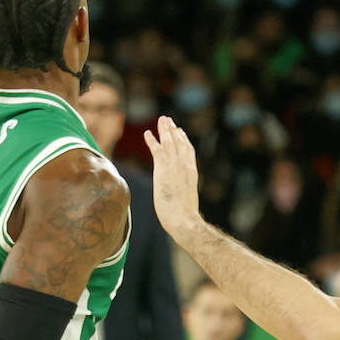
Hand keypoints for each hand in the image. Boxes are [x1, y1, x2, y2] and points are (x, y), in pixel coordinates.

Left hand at [145, 115, 202, 241]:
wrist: (184, 220)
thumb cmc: (185, 217)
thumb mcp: (186, 201)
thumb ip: (183, 194)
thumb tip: (181, 201)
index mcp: (191, 173)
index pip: (188, 152)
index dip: (184, 140)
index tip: (180, 131)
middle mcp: (184, 166)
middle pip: (179, 143)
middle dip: (173, 130)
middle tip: (168, 120)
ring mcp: (175, 167)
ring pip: (169, 143)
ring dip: (164, 130)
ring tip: (161, 120)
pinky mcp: (163, 170)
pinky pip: (157, 150)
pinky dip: (152, 140)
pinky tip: (147, 133)